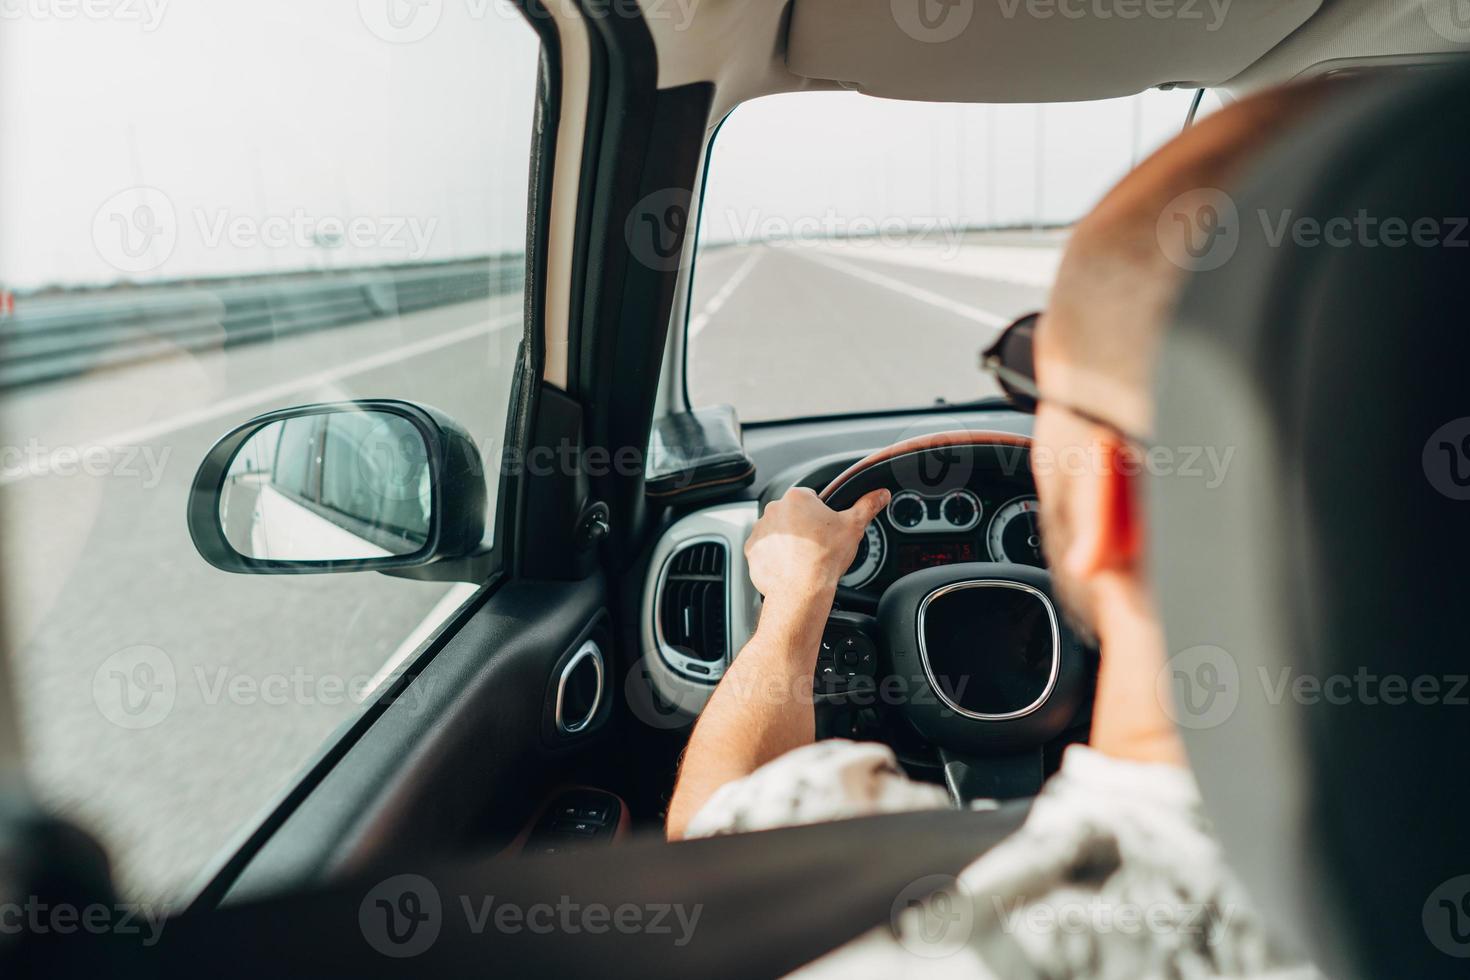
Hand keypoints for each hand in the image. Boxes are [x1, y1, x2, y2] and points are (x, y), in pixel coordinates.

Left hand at [745, 487, 890, 613]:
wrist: (801, 590)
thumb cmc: (825, 558)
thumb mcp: (854, 527)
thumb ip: (867, 506)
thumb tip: (880, 494)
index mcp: (797, 497)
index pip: (811, 498)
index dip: (821, 514)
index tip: (825, 529)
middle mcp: (774, 509)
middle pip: (792, 514)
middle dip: (803, 526)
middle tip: (816, 545)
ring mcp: (760, 530)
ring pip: (777, 531)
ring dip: (787, 540)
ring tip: (803, 557)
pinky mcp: (752, 550)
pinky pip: (765, 549)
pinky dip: (774, 556)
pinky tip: (790, 565)